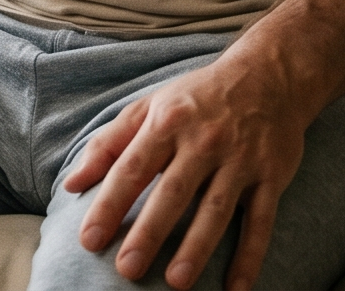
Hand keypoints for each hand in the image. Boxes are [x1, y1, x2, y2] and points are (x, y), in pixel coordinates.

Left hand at [62, 50, 314, 289]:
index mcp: (168, 122)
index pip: (132, 168)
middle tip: (128, 268)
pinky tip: (236, 288)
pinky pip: (260, 220)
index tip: (90, 239)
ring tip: (176, 281)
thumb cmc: (198, 97)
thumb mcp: (150, 106)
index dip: (109, 204)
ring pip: (216, 210)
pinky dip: (250, 255)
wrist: (270, 74)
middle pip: (173, 193)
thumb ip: (108, 144)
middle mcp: (204, 141)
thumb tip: (72, 184)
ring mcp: (240, 159)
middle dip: (150, 232)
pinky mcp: (272, 175)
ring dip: (197, 248)